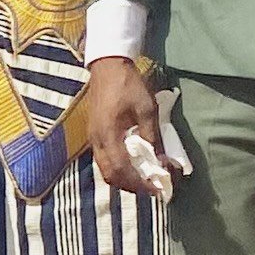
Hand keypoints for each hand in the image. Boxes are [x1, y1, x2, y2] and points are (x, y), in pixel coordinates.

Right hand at [85, 55, 168, 197]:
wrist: (108, 66)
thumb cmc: (128, 85)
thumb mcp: (147, 109)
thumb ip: (153, 137)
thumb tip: (161, 162)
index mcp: (108, 134)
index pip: (122, 170)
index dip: (140, 183)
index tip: (158, 188)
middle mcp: (96, 140)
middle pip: (110, 175)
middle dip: (131, 186)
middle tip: (153, 188)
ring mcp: (93, 138)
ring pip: (105, 169)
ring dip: (125, 178)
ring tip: (145, 178)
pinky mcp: (95, 134)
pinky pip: (104, 160)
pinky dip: (119, 168)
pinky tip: (134, 164)